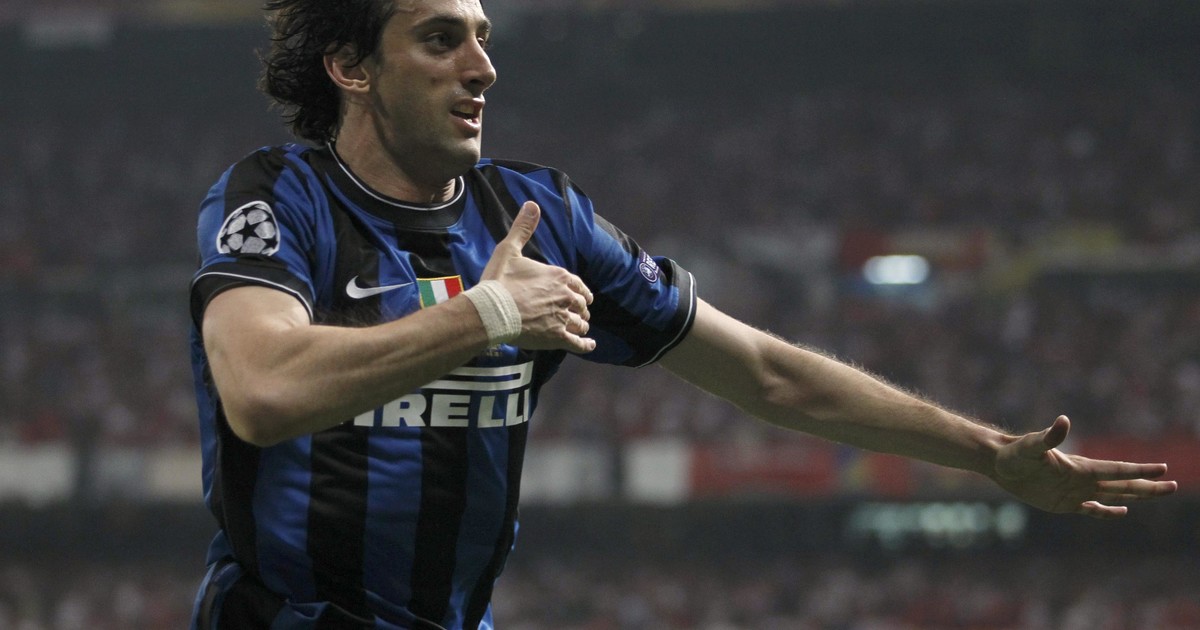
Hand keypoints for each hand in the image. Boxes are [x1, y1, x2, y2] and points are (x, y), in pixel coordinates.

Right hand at [481, 201, 596, 352]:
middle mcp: (566, 296)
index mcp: (559, 276)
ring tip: (580, 329)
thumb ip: (523, 228)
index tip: (581, 295)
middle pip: (581, 304)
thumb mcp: (509, 250)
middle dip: (580, 308)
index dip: (580, 291)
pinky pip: (579, 343)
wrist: (492, 311)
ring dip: (581, 325)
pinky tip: (589, 346)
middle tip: (578, 313)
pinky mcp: (557, 338)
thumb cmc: (499, 281)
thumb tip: (532, 204)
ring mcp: (563, 318)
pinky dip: (586, 345)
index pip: (578, 284)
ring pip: (581, 323)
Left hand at [992, 415, 1177, 517]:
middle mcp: (1083, 479)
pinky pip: (1091, 510)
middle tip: (1174, 485)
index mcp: (1080, 467)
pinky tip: (1121, 511)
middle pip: (1123, 484)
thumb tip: (1063, 421)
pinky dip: (1106, 512)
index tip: (1163, 468)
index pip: (1116, 470)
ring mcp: (1075, 491)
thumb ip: (1049, 437)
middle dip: (1148, 485)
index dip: (1139, 470)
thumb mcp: (1032, 446)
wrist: (1000, 463)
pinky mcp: (1064, 503)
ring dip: (1136, 495)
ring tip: (1158, 492)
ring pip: (1113, 495)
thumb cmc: (1015, 453)